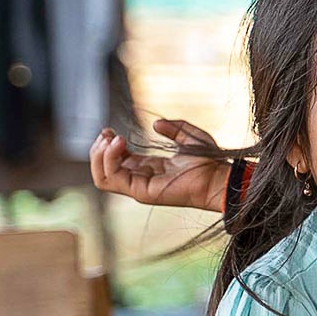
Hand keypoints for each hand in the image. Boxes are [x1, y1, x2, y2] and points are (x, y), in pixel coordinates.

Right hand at [89, 119, 232, 212]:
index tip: (108, 130)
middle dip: (98, 150)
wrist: (218, 176)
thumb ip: (173, 128)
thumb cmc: (209, 161)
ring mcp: (140, 188)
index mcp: (148, 168)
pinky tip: (119, 143)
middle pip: (103, 170)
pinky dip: (109, 159)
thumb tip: (156, 123)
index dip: (107, 145)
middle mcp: (141, 179)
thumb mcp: (189, 137)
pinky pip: (113, 178)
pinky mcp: (142, 192)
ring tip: (112, 138)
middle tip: (107, 134)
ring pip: (102, 176)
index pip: (115, 160)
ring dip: (100, 155)